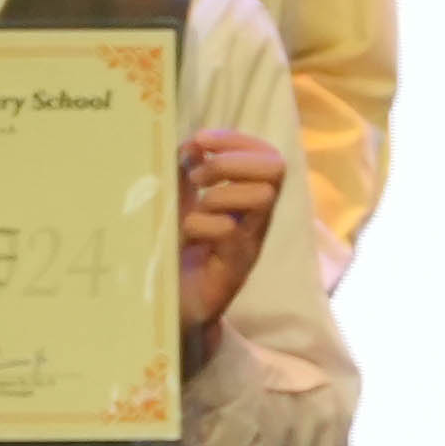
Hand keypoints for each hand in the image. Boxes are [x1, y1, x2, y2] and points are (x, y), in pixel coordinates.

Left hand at [172, 133, 287, 348]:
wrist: (169, 306)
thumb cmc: (174, 253)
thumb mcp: (177, 202)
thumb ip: (184, 173)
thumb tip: (193, 143)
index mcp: (243, 198)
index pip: (266, 155)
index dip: (239, 139)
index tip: (201, 140)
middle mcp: (254, 218)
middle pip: (275, 169)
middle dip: (232, 161)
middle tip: (198, 177)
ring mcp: (249, 242)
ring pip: (262, 197)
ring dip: (219, 194)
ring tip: (193, 208)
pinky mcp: (236, 267)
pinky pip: (230, 231)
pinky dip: (202, 224)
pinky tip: (185, 236)